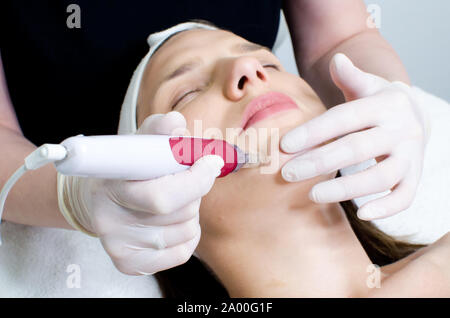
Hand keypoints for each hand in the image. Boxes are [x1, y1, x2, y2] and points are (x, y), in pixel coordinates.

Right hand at [58, 111, 223, 274]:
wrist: (98, 201)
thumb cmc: (128, 169)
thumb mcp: (140, 141)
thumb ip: (160, 129)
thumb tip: (176, 125)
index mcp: (111, 185)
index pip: (161, 196)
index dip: (195, 180)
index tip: (210, 162)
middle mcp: (110, 220)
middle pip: (181, 212)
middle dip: (194, 191)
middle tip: (185, 178)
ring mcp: (118, 246)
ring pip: (186, 231)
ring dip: (190, 213)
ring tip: (172, 200)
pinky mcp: (129, 264)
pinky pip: (182, 252)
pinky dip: (187, 235)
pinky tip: (172, 221)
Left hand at [280, 53, 428, 220]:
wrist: (415, 114)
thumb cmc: (377, 101)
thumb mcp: (366, 85)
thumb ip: (350, 76)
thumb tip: (337, 59)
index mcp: (384, 104)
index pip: (343, 119)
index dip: (313, 132)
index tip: (284, 146)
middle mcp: (401, 129)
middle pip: (356, 148)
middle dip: (319, 162)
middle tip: (287, 174)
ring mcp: (411, 154)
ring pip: (380, 176)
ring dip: (345, 189)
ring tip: (312, 195)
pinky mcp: (415, 175)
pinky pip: (405, 196)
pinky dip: (386, 208)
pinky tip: (361, 214)